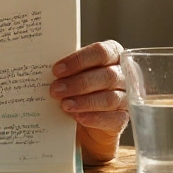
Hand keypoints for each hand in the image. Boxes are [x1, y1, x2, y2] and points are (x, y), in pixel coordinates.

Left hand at [50, 40, 127, 164]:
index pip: (101, 52)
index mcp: (113, 54)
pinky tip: (77, 117)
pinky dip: (93, 118)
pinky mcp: (123, 118)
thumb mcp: (74, 73)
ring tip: (64, 105)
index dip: (78, 60)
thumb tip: (45, 69)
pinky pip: (112, 118)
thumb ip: (68, 68)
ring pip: (110, 98)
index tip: (56, 70)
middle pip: (106, 76)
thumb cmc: (79, 87)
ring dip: (84, 102)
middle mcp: (125, 73)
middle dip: (78, 83)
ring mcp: (127, 97)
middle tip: (55, 90)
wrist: (88, 120)